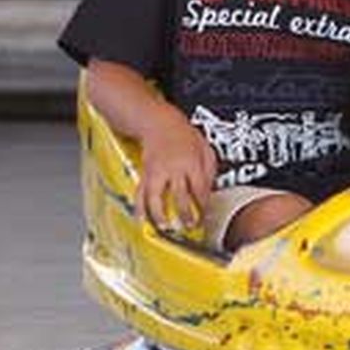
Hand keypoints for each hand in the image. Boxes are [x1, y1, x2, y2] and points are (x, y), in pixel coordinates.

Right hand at [134, 111, 217, 233]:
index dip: (202, 206)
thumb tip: (210, 191)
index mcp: (191, 162)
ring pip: (156, 197)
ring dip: (159, 215)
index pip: (199, 189)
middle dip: (185, 214)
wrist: (159, 122)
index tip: (204, 217)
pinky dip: (139, 208)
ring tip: (164, 227)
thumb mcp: (205, 148)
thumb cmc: (183, 135)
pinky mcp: (145, 173)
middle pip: (179, 195)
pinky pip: (140, 193)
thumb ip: (210, 170)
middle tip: (189, 227)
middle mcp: (173, 168)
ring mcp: (157, 172)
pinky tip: (141, 219)